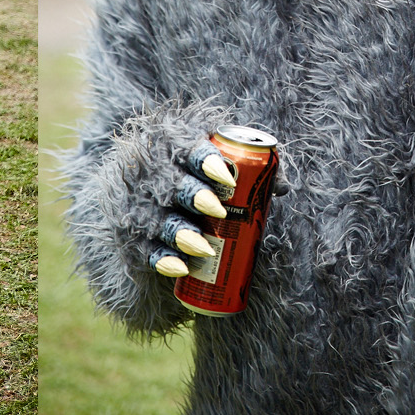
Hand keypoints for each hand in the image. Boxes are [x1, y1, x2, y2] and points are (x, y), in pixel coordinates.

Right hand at [141, 140, 239, 278]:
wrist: (134, 187)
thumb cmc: (183, 170)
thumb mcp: (206, 157)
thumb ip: (245, 164)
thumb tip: (281, 186)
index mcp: (170, 146)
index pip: (185, 148)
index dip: (206, 161)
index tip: (228, 177)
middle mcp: (149, 174)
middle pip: (171, 185)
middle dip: (194, 196)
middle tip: (218, 210)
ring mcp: (138, 207)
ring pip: (159, 221)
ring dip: (181, 234)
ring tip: (205, 247)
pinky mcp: (133, 238)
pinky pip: (147, 251)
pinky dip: (164, 260)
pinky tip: (181, 268)